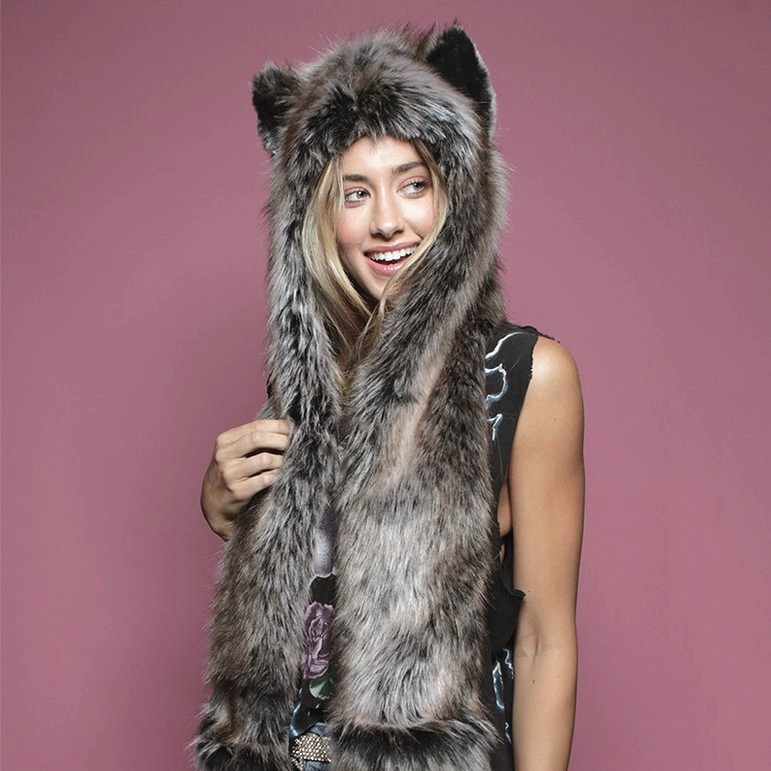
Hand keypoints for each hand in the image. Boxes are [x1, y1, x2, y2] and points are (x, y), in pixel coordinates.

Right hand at [201, 418, 291, 539]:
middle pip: (259, 438)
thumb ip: (253, 439)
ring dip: (281, 460)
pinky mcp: (237, 491)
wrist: (214, 504)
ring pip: (265, 459)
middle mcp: (224, 455)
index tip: (292, 429)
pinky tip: (278, 476)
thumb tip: (284, 427)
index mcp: (225, 440)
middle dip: (281, 440)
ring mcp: (229, 473)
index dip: (278, 426)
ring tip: (286, 463)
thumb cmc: (232, 473)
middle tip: (293, 445)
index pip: (256, 426)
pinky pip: (265, 479)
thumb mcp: (234, 452)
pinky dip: (276, 476)